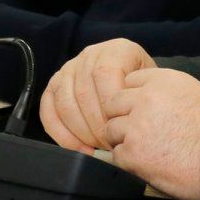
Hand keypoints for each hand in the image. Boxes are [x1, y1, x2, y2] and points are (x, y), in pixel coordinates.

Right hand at [39, 38, 155, 151]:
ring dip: (80, 133)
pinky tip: (77, 148)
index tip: (119, 129)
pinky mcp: (54, 86)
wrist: (134, 81)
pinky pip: (48, 111)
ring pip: (65, 104)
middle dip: (96, 127)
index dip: (109, 107)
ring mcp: (69, 69)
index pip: (104, 74)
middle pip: (83, 93)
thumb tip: (126, 125)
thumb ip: (141, 98)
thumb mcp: (151, 87)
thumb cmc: (144, 88)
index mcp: (116, 51)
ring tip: (96, 149)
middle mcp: (90, 55)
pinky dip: (60, 134)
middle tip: (109, 146)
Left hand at [96, 67, 199, 199]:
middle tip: (139, 131)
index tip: (142, 110)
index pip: (129, 81)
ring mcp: (136, 126)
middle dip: (122, 117)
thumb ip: (168, 91)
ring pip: (111, 129)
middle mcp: (145, 99)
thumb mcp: (195, 93)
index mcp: (162, 80)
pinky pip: (117, 155)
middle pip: (113, 104)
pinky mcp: (132, 153)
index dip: (133, 98)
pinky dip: (128, 161)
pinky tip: (148, 162)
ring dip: (124, 140)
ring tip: (146, 149)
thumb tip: (155, 97)